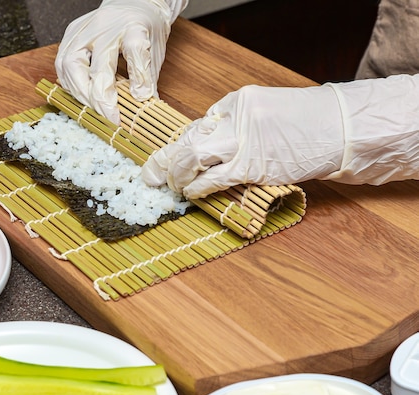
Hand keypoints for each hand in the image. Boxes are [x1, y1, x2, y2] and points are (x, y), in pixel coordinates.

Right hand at [55, 0, 178, 124]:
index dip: (137, 80)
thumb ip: (148, 80)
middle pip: (93, 63)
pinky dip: (70, 84)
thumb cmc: (143, 30)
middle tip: (108, 116)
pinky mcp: (71, 33)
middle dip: (97, 96)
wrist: (131, 4)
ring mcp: (84, 29)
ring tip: (94, 109)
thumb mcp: (155, 52)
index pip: (135, 50)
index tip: (137, 101)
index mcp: (134, 27)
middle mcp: (105, 26)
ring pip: (70, 65)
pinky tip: (82, 95)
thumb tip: (144, 109)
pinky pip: (62, 63)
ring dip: (80, 92)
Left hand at [142, 84, 345, 197]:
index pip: (196, 125)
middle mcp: (233, 118)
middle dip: (165, 160)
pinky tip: (191, 193)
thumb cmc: (307, 123)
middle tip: (154, 175)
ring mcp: (241, 141)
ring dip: (177, 176)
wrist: (340, 128)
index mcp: (236, 101)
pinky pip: (213, 179)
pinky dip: (197, 188)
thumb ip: (238, 126)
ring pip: (192, 158)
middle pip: (187, 139)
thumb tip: (212, 146)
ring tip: (173, 186)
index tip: (170, 159)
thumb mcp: (266, 112)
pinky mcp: (252, 166)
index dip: (180, 146)